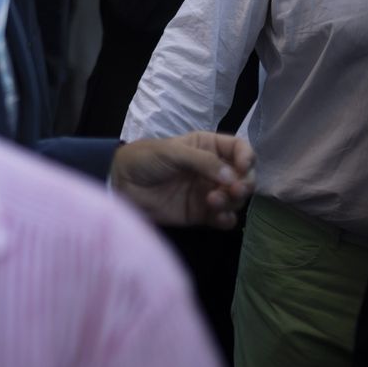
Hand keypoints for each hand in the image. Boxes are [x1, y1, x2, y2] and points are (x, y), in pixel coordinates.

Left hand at [110, 132, 255, 229]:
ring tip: (213, 201)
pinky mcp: (201, 214)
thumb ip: (202, 161)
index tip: (243, 167)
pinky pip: (224, 219)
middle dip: (244, 183)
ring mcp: (207, 192)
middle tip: (233, 190)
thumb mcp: (171, 152)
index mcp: (206, 147)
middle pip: (244, 176)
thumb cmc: (144, 159)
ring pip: (236, 199)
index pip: (238, 148)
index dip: (247, 156)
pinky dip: (227, 219)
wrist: (120, 184)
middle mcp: (212, 169)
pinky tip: (219, 218)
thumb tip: (232, 177)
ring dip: (233, 201)